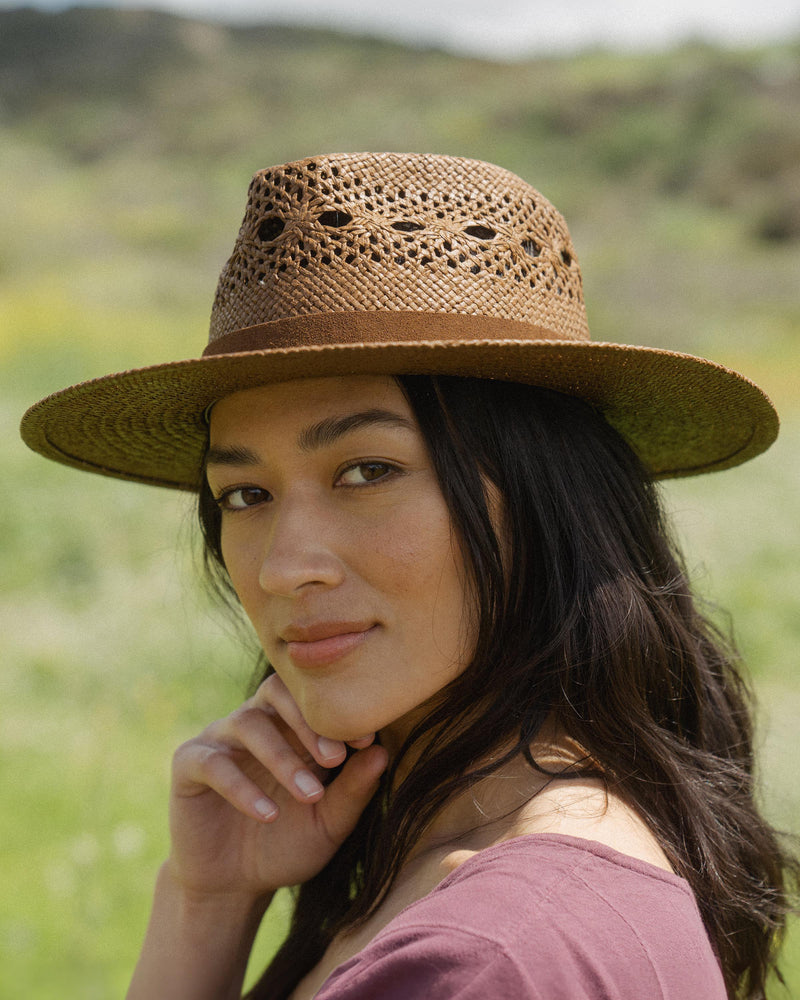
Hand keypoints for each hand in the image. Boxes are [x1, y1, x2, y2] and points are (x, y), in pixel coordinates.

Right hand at [166, 673, 387, 901]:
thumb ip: (354, 790)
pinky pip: (214, 763)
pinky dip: (242, 787)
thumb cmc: (288, 846)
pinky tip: (269, 814)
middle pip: (277, 692)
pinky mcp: (189, 765)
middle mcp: (254, 723)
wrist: (234, 888)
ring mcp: (219, 739)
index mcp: (290, 727)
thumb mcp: (328, 824)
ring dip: (282, 757)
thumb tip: (383, 752)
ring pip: (248, 723)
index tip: (367, 741)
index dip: (339, 713)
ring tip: (309, 795)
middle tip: (336, 758)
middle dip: (309, 722)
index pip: (312, 698)